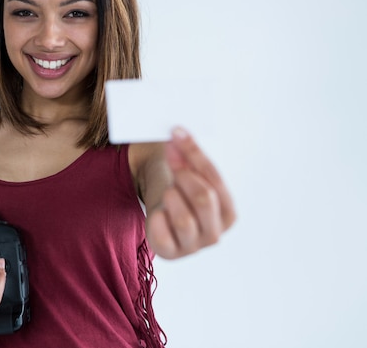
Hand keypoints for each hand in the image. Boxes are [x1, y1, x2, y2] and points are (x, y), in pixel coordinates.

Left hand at [146, 128, 235, 258]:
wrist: (160, 212)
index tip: (177, 132)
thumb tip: (179, 134)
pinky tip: (158, 212)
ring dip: (171, 197)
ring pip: (185, 219)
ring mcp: (193, 246)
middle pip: (203, 198)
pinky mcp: (170, 253)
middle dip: (184, 175)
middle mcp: (215, 233)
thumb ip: (189, 158)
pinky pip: (163, 235)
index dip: (194, 154)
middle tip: (171, 160)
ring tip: (168, 192)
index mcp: (228, 212)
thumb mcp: (188, 174)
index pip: (215, 179)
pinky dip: (157, 218)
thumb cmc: (179, 191)